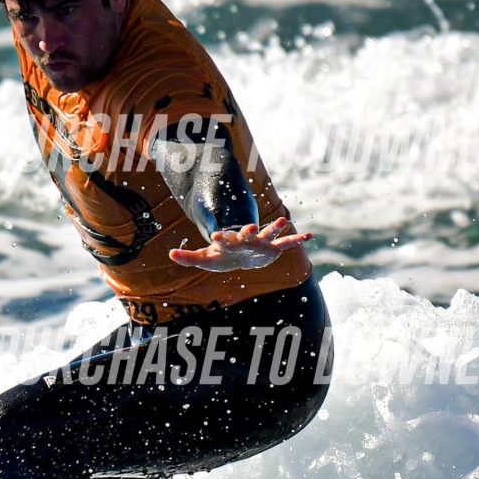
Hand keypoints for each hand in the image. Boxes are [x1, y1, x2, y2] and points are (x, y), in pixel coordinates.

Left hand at [168, 216, 311, 270]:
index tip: (216, 236)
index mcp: (229, 243)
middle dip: (247, 231)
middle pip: (246, 235)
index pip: (223, 239)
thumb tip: (169, 255)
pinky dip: (297, 240)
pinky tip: (309, 236)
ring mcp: (260, 243)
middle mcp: (245, 240)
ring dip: (274, 227)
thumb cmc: (220, 256)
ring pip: (268, 234)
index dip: (220, 237)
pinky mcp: (271, 249)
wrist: (238, 253)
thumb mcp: (204, 259)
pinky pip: (286, 244)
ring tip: (284, 220)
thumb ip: (188, 257)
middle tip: (249, 226)